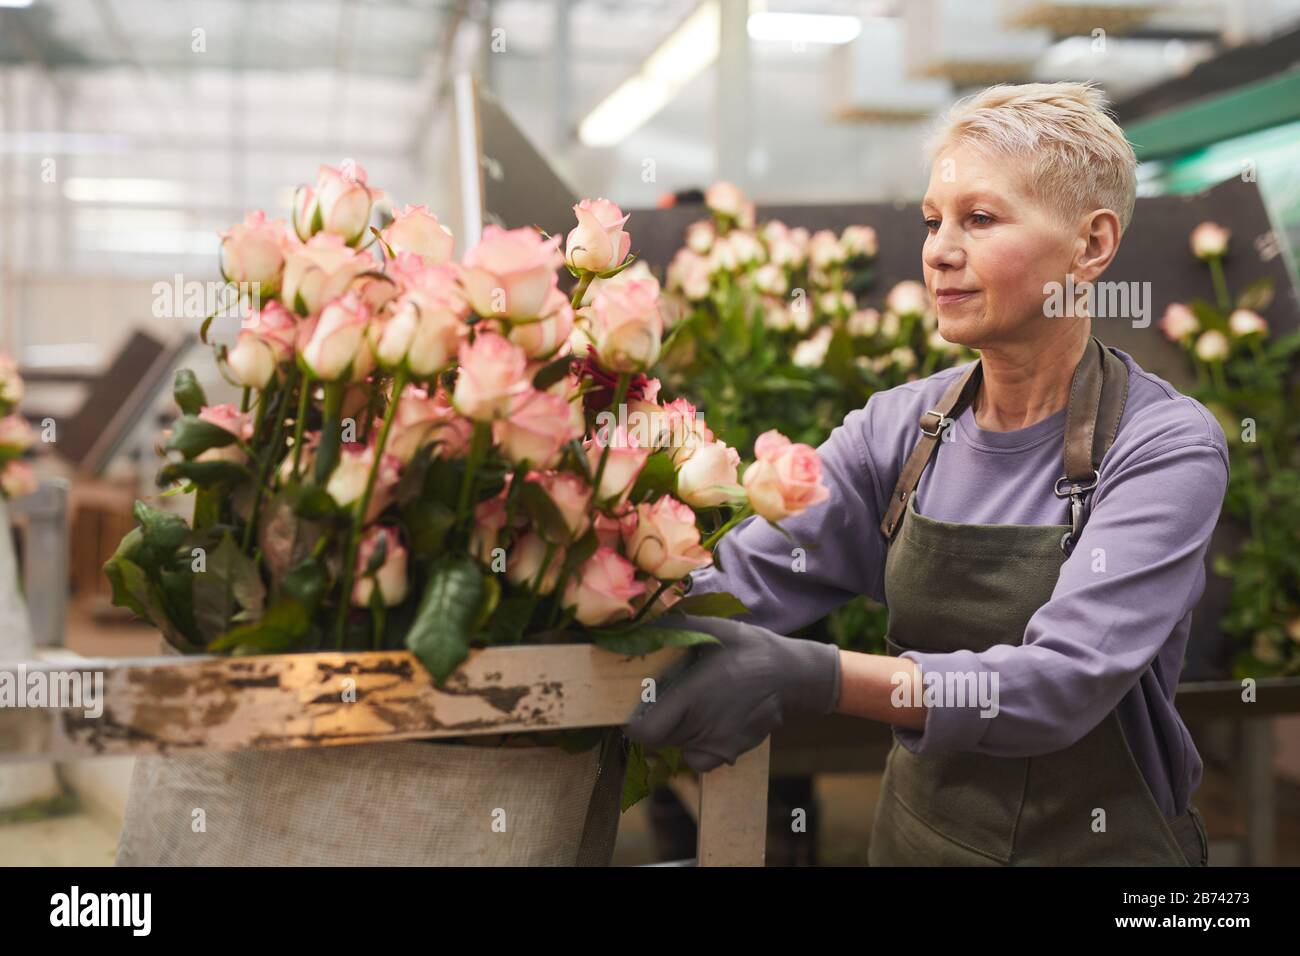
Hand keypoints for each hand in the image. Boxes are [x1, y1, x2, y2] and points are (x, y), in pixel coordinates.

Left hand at [623, 611, 841, 772]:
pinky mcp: (730, 753)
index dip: (633, 723)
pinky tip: (704, 723)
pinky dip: (693, 746)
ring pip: (676, 746)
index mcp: (693, 696)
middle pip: (658, 738)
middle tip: (662, 698)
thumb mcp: (710, 629)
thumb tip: (637, 625)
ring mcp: (718, 743)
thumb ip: (671, 629)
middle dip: (654, 720)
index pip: (645, 731)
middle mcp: (703, 726)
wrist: (791, 675)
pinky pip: (697, 759)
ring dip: (674, 731)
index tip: (634, 708)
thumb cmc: (747, 647)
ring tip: (689, 705)